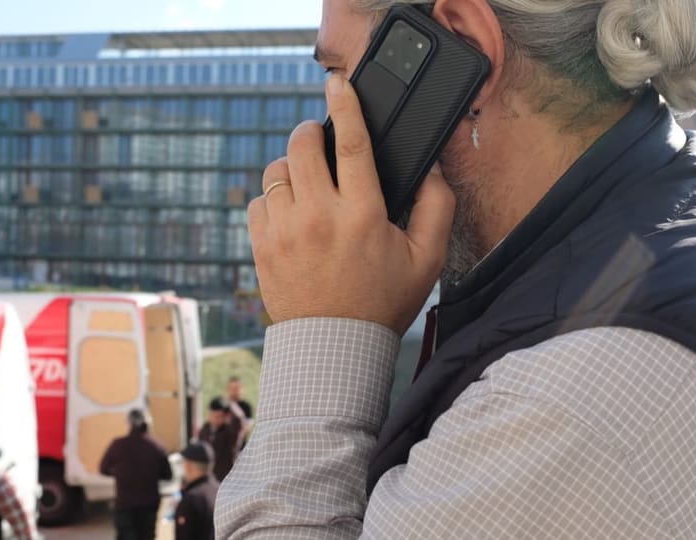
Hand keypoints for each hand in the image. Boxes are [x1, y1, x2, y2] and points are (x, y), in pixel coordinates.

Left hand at [248, 75, 455, 334]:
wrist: (334, 348)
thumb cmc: (382, 302)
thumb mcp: (426, 259)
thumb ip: (437, 208)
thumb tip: (431, 169)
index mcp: (362, 215)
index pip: (353, 144)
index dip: (345, 106)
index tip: (337, 84)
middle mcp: (319, 217)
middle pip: (302, 145)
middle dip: (311, 132)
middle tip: (320, 140)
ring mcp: (285, 232)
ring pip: (276, 171)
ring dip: (292, 167)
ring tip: (308, 183)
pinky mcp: (262, 247)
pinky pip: (259, 201)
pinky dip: (273, 198)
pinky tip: (291, 212)